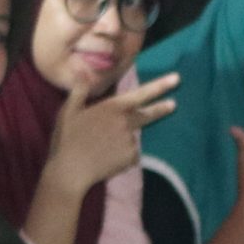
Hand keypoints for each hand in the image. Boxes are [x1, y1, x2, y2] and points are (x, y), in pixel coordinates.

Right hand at [44, 70, 180, 198]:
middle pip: (147, 115)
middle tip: (173, 105)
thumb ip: (80, 90)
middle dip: (161, 109)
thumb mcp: (68, 110)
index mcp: (112, 108)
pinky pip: (130, 153)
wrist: (70, 170)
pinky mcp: (131, 158)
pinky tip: (106, 158)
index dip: (159, 86)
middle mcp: (126, 122)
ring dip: (123, 138)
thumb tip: (82, 72)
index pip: (141, 94)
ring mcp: (130, 141)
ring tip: (101, 147)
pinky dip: (122, 155)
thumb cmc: (67, 139)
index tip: (176, 79)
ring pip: (131, 136)